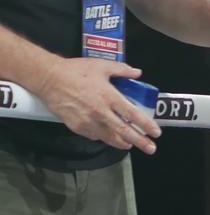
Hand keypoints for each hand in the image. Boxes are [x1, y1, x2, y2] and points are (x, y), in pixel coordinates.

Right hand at [35, 58, 160, 153]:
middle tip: (151, 148)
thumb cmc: (76, 70)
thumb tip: (138, 73)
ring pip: (110, 138)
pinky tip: (108, 136)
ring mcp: (88, 121)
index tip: (156, 133)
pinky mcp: (77, 126)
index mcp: (109, 97)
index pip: (133, 115)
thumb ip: (122, 70)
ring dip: (122, 143)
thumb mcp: (102, 65)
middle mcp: (101, 112)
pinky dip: (103, 137)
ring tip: (130, 145)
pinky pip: (94, 135)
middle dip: (140, 142)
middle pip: (124, 132)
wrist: (49, 78)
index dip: (146, 125)